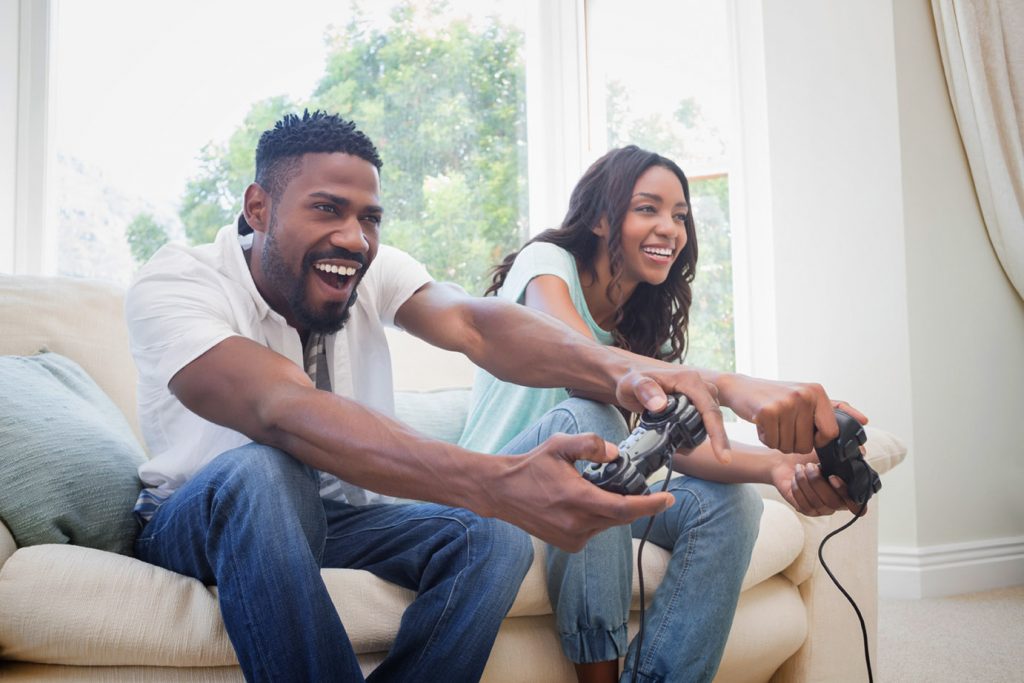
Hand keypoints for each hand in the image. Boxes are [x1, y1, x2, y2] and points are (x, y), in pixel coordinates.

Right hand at [486, 432, 674, 551]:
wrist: (502, 492)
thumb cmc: (531, 466)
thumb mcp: (559, 445)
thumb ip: (590, 445)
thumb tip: (615, 454)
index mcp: (578, 500)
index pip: (625, 508)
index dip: (651, 505)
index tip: (668, 498)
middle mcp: (577, 524)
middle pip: (621, 517)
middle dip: (635, 504)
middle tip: (642, 487)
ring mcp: (572, 538)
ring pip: (608, 524)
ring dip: (613, 509)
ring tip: (601, 489)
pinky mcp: (568, 545)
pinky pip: (595, 530)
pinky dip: (599, 518)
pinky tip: (587, 502)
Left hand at [614, 368, 730, 463]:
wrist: (630, 380)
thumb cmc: (631, 381)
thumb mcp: (632, 385)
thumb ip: (644, 391)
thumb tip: (660, 405)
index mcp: (689, 380)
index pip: (709, 409)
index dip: (717, 433)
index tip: (723, 456)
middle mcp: (698, 386)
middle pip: (714, 417)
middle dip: (713, 440)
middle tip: (695, 455)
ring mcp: (698, 395)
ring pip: (709, 421)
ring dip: (699, 438)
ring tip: (677, 447)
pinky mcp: (695, 404)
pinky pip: (702, 422)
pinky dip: (693, 435)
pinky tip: (679, 442)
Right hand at [718, 376, 867, 452]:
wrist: (740, 388)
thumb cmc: (776, 395)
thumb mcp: (807, 396)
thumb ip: (836, 409)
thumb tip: (864, 421)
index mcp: (817, 392)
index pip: (830, 434)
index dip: (817, 441)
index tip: (804, 432)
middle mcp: (804, 395)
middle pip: (807, 444)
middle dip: (793, 442)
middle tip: (782, 425)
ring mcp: (785, 403)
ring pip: (789, 446)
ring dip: (778, 441)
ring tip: (772, 423)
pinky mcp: (766, 412)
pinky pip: (772, 442)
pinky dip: (766, 438)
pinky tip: (762, 424)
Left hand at [771, 451, 865, 515]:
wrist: (787, 459)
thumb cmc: (811, 456)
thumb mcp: (830, 450)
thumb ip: (849, 451)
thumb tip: (862, 451)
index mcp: (847, 490)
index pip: (857, 505)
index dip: (846, 494)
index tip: (833, 477)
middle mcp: (837, 502)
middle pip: (833, 502)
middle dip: (819, 482)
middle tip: (810, 466)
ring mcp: (822, 508)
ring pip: (817, 503)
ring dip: (807, 483)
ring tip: (801, 468)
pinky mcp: (806, 509)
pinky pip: (804, 504)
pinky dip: (798, 488)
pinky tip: (796, 476)